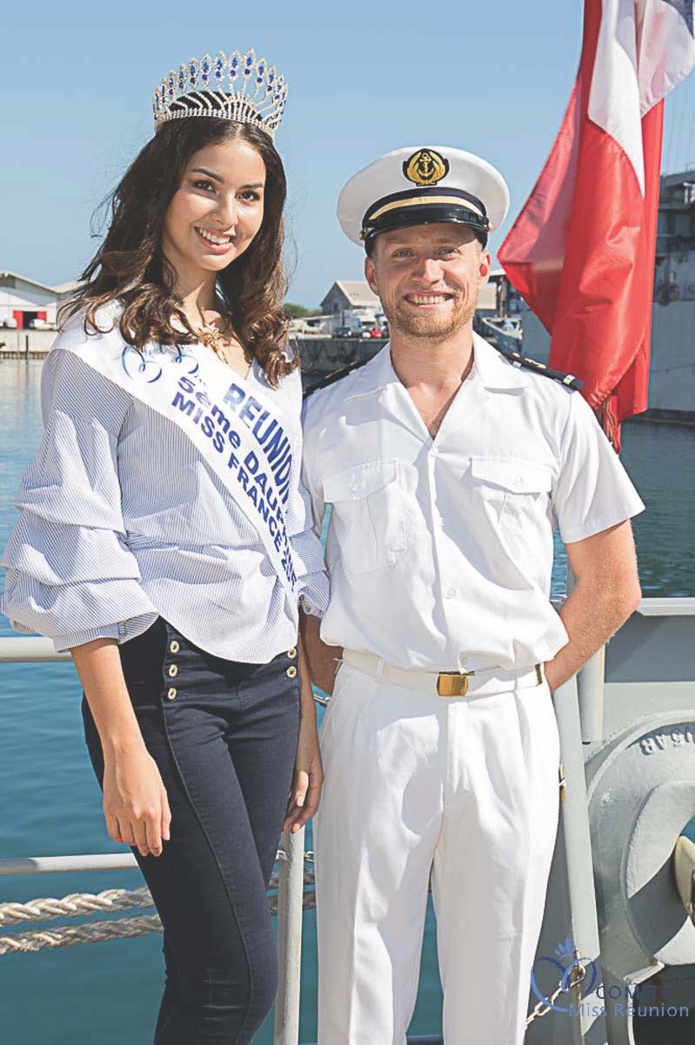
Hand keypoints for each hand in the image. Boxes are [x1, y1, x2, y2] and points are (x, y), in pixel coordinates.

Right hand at [103, 744, 170, 858]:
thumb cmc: (146, 770)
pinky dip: (119, 837)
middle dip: (145, 847)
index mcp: (153, 810)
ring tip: (136, 838)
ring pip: (127, 839)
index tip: (156, 852)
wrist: (125, 755)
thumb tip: (165, 837)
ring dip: (132, 842)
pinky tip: (124, 834)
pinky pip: (113, 833)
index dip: (156, 849)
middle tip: (146, 849)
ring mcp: (121, 813)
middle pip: (140, 842)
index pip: (154, 840)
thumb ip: (165, 816)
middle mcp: (137, 814)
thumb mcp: (161, 791)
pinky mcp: (108, 810)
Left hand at [283, 713, 323, 833]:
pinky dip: (287, 798)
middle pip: (305, 804)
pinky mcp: (297, 768)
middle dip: (295, 817)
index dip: (302, 819)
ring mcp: (304, 773)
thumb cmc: (304, 736)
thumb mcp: (302, 761)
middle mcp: (312, 777)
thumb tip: (298, 802)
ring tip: (280, 819)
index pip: (312, 805)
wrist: (301, 718)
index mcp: (316, 777)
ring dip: (290, 809)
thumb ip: (301, 782)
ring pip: (299, 797)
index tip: (293, 829)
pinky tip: (279, 801)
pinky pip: (294, 788)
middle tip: (284, 828)